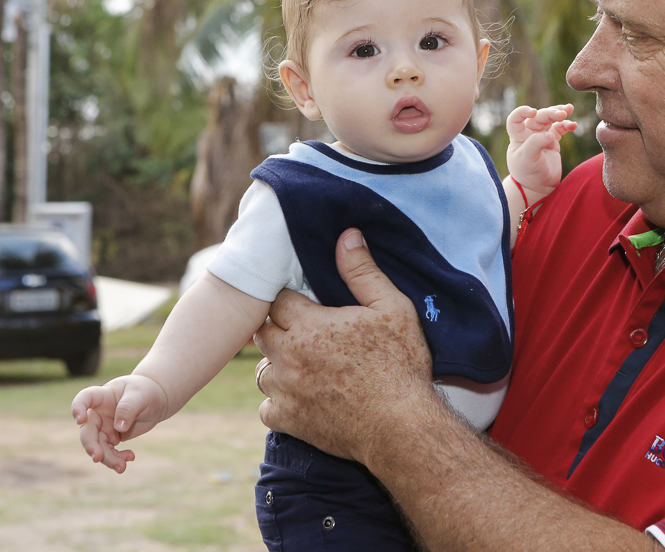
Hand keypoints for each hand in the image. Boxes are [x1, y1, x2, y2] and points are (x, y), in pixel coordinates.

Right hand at [71, 375, 167, 472]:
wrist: (156, 400)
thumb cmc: (145, 391)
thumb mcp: (140, 395)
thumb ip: (128, 408)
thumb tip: (119, 427)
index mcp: (102, 396)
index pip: (84, 398)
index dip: (77, 408)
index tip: (80, 419)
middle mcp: (99, 413)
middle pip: (87, 430)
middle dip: (91, 445)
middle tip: (98, 457)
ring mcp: (104, 426)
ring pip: (98, 446)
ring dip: (107, 458)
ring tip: (122, 467)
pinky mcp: (112, 437)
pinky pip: (109, 451)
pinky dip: (117, 458)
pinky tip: (130, 458)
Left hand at [253, 228, 434, 462]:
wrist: (402, 427)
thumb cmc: (401, 365)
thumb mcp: (392, 308)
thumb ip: (363, 271)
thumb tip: (347, 236)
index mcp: (309, 325)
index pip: (278, 301)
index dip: (292, 300)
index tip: (309, 306)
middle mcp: (288, 357)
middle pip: (262, 332)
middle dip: (279, 328)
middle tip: (306, 332)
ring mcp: (285, 391)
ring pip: (262, 369)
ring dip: (278, 364)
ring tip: (304, 364)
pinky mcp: (289, 421)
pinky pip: (267, 406)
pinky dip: (280, 401)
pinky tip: (303, 397)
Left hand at [506, 104, 576, 194]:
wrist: (539, 187)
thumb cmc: (528, 174)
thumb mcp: (527, 159)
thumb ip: (536, 143)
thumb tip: (550, 133)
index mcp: (518, 137)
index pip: (516, 118)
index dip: (522, 112)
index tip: (533, 112)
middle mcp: (529, 134)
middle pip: (538, 117)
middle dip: (550, 113)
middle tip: (562, 114)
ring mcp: (542, 137)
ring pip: (550, 119)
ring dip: (559, 113)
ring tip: (569, 110)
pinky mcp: (553, 141)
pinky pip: (560, 128)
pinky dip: (567, 125)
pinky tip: (574, 125)